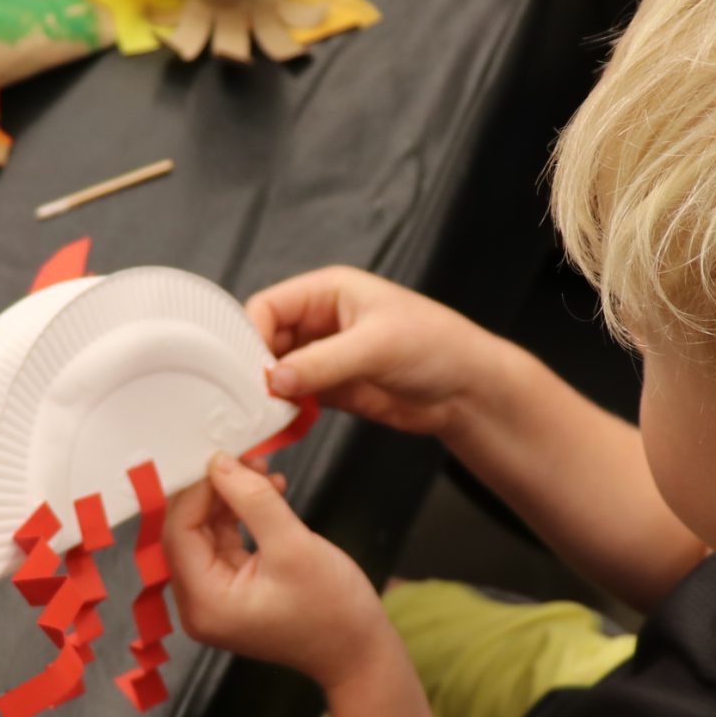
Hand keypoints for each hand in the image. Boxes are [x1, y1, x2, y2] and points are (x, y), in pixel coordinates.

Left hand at [165, 453, 390, 689]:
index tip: (224, 454)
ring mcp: (215, 599)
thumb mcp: (293, 546)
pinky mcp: (234, 591)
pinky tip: (270, 494)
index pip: (179, 532)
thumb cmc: (333, 609)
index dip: (197, 489)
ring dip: (232, 499)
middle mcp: (199, 605)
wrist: (360, 653)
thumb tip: (219, 462)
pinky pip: (227, 544)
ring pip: (208, 533)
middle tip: (246, 457)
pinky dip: (244, 517)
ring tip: (264, 472)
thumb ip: (253, 500)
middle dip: (215, 491)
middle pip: (188, 532)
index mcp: (204, 603)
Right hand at [247, 266, 505, 438]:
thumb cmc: (437, 344)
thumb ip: (322, 362)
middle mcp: (321, 321)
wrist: (468, 389)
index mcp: (328, 291)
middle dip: (255, 368)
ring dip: (268, 393)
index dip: (251, 335)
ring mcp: (325, 357)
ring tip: (262, 414)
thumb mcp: (376, 346)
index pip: (268, 306)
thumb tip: (275, 378)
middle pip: (266, 341)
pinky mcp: (332, 389)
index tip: (247, 369)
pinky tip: (282, 424)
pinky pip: (294, 398)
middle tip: (249, 397)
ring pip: (276, 373)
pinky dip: (284, 412)